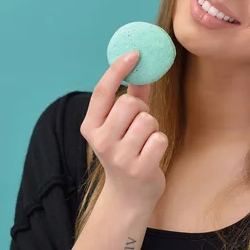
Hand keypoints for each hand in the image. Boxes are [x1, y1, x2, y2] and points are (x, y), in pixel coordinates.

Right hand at [80, 51, 168, 211]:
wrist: (128, 196)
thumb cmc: (126, 152)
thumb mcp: (119, 126)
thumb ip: (130, 97)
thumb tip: (142, 67)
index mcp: (90, 126)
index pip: (102, 91)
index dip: (118, 69)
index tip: (135, 53)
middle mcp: (100, 141)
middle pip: (129, 103)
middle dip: (141, 109)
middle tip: (138, 124)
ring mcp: (119, 156)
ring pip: (147, 120)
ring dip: (152, 128)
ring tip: (144, 142)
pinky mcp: (139, 169)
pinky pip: (159, 138)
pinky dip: (160, 142)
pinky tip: (151, 154)